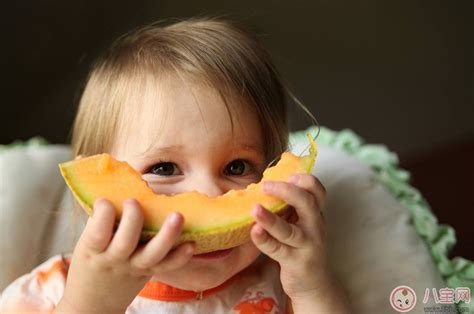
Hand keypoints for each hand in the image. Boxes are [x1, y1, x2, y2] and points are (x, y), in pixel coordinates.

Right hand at [56, 198, 194, 312]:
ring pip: (153, 254)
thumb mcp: (85, 244)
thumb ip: (99, 221)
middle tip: (134, 201)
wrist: (93, 304)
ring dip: (167, 235)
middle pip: (126, 242)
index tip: (104, 200)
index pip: (97, 233)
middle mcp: (115, 260)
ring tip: (177, 215)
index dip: (102, 214)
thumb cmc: (91, 263)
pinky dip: (180, 256)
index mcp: (94, 251)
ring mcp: (135, 267)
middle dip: (133, 219)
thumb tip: (115, 185)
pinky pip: (167, 266)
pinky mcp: (150, 272)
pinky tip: (191, 243)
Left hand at [250, 174, 349, 311]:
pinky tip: (254, 231)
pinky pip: (277, 250)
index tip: (289, 175)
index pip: (318, 191)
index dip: (305, 180)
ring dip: (271, 219)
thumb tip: (262, 185)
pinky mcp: (294, 262)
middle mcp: (314, 227)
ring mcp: (306, 245)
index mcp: (315, 213)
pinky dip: (264, 240)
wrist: (314, 283)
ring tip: (255, 209)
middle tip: (265, 186)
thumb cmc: (301, 247)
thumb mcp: (301, 223)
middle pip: (307, 203)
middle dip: (287, 191)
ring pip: (289, 231)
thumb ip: (289, 206)